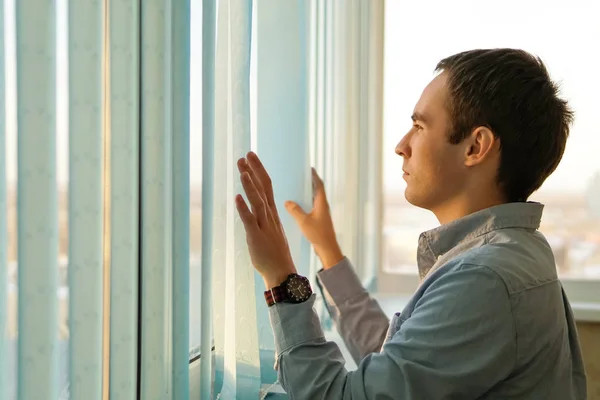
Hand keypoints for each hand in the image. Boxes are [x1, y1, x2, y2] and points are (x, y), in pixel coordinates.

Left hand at [235, 152, 296, 288]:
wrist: (281, 272)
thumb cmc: (275, 253)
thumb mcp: (270, 229)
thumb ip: (264, 216)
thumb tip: (255, 205)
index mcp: (272, 213)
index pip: (267, 186)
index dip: (258, 170)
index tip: (251, 157)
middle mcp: (269, 216)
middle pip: (263, 188)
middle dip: (254, 171)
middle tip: (246, 154)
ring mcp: (264, 226)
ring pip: (257, 202)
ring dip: (249, 186)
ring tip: (242, 170)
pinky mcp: (256, 237)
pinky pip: (249, 221)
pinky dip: (243, 208)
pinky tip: (237, 197)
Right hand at [284, 169, 343, 268]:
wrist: (327, 249)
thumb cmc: (318, 234)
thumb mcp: (304, 221)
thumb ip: (295, 210)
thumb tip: (287, 202)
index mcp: (322, 203)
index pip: (319, 185)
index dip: (315, 176)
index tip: (309, 168)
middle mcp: (323, 206)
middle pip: (318, 190)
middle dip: (311, 182)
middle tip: (301, 176)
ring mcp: (322, 213)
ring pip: (315, 199)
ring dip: (308, 192)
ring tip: (298, 188)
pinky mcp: (319, 220)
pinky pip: (312, 207)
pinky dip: (307, 202)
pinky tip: (298, 205)